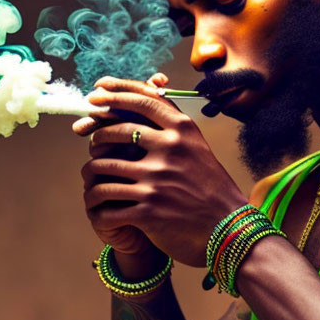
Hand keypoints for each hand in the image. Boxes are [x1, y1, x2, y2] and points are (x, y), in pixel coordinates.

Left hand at [76, 74, 247, 266]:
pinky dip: (98, 206)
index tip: (95, 93)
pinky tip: (100, 208)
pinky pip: (107, 204)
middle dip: (97, 135)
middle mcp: (170, 150)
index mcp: (183, 131)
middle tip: (91, 141)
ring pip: (103, 167)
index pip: (142, 100)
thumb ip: (172, 124)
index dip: (114, 93)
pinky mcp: (148, 210)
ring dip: (91, 172)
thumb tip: (149, 91)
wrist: (228, 227)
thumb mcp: (197, 147)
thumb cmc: (209, 185)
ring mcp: (157, 180)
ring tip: (92, 176)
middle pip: (117, 131)